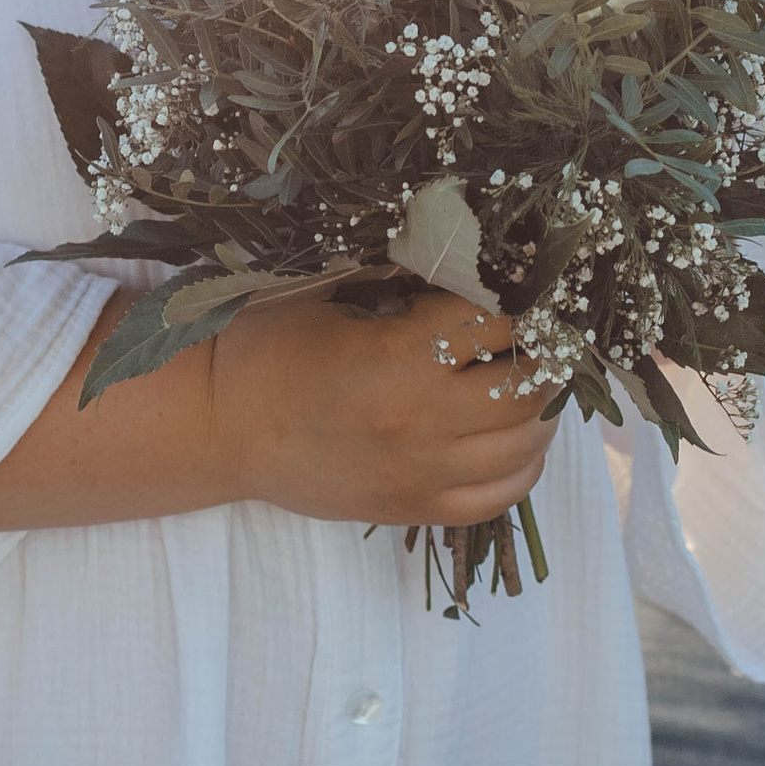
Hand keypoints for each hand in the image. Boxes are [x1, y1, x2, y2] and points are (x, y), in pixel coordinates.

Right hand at [206, 282, 556, 529]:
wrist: (219, 430)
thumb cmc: (268, 350)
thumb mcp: (331, 295)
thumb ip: (402, 279)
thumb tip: (471, 256)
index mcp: (399, 354)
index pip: (501, 320)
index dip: (525, 299)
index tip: (530, 286)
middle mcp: (421, 418)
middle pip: (528, 386)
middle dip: (545, 356)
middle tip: (543, 335)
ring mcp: (422, 471)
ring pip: (525, 444)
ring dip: (542, 410)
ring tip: (532, 381)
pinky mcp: (414, 508)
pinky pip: (500, 496)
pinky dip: (524, 466)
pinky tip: (517, 438)